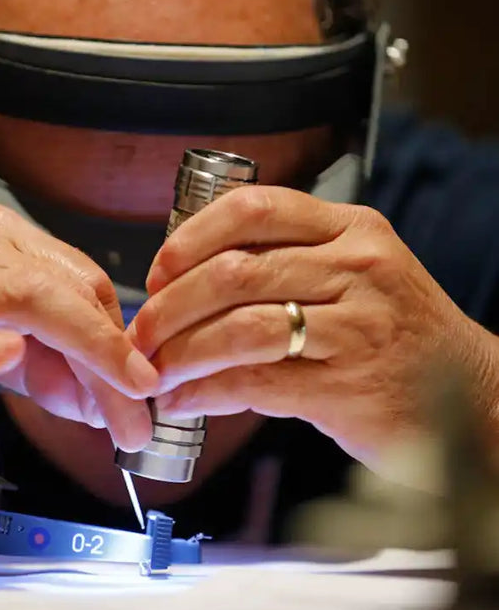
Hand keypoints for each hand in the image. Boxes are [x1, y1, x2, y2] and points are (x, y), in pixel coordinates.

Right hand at [0, 205, 156, 448]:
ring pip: (35, 304)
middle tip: (135, 422)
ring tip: (119, 411)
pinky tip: (8, 353)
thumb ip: (45, 366)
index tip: (131, 390)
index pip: (83, 286)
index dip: (116, 343)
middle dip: (115, 363)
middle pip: (72, 296)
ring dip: (89, 360)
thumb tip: (103, 398)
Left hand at [128, 185, 498, 464]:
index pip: (253, 209)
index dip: (189, 239)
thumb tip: (188, 284)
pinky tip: (186, 401)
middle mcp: (356, 267)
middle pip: (234, 273)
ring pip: (239, 329)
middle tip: (142, 336)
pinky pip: (254, 381)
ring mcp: (356, 326)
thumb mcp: (353, 276)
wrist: (468, 396)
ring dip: (182, 354)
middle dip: (170, 308)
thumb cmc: (391, 334)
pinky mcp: (347, 385)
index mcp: (350, 229)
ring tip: (156, 374)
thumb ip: (284, 264)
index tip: (158, 272)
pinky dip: (206, 392)